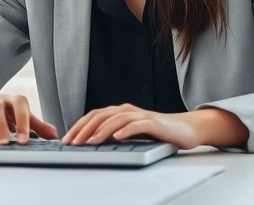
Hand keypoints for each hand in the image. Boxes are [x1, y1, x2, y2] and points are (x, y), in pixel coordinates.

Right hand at [0, 94, 57, 144]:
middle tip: (16, 143)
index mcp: (14, 102)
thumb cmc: (4, 119)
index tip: (25, 140)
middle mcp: (1, 100)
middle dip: (12, 124)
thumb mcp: (20, 122)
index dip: (24, 121)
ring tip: (1, 143)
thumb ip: (37, 127)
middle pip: (6, 106)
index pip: (21, 105)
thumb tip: (54, 135)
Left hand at [61, 104, 201, 149]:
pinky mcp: (154, 123)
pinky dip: (126, 130)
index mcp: (121, 111)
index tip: (67, 140)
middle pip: (102, 115)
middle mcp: (129, 110)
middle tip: (73, 143)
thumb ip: (114, 132)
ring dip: (102, 130)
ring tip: (91, 142)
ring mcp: (142, 115)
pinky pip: (138, 124)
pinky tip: (117, 137)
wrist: (186, 128)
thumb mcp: (131, 131)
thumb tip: (89, 143)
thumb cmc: (157, 131)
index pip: (94, 115)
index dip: (79, 126)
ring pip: (117, 119)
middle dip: (85, 129)